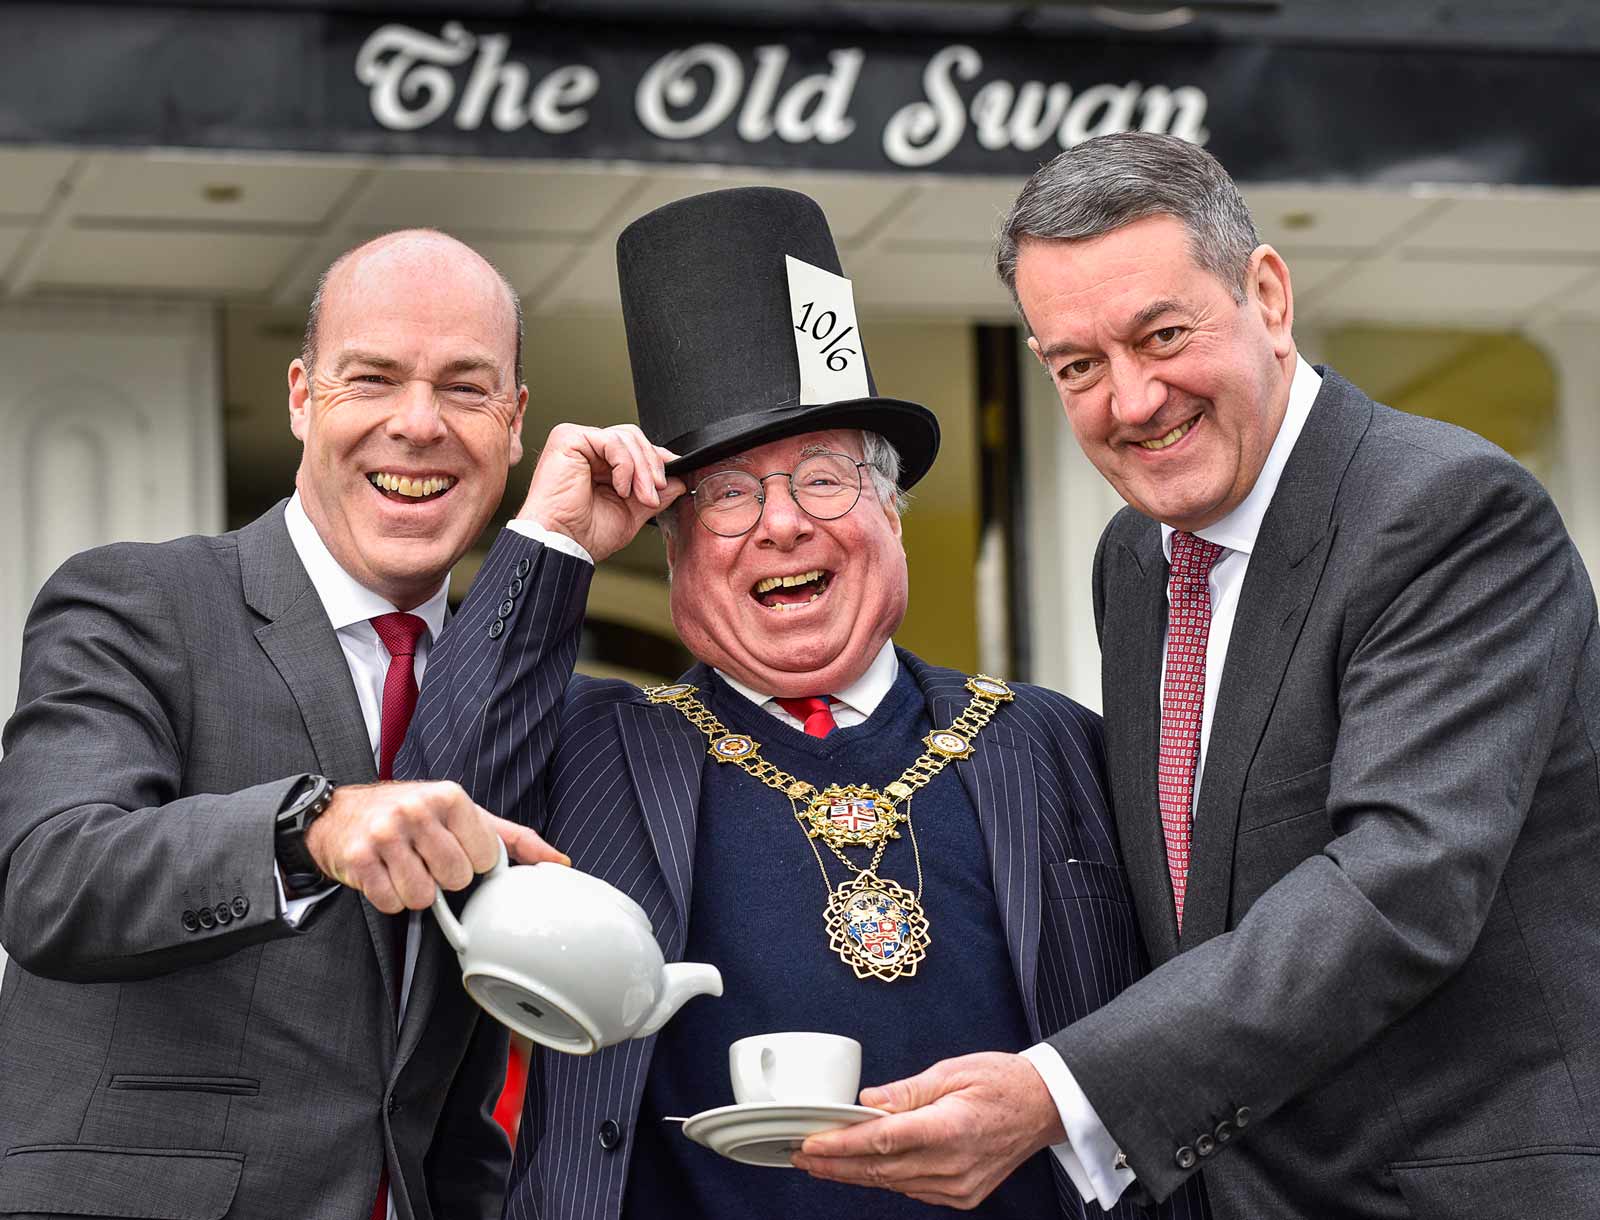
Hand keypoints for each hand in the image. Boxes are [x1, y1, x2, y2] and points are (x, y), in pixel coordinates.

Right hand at [305, 780, 568, 912]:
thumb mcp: (465, 816)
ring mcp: (385, 833)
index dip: (472, 862)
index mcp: (450, 797)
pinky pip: (391, 903)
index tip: (456, 849)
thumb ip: (514, 839)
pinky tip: (385, 875)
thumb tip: (559, 861)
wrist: (341, 814)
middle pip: (456, 879)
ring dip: (416, 891)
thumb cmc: (413, 815)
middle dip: (444, 878)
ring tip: (406, 867)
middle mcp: (416, 810)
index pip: (485, 857)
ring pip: (423, 896)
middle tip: (427, 859)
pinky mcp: (359, 859)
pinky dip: (390, 898)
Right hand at [519, 423, 683, 562]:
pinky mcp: (569, 438)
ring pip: (627, 438)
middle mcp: (588, 449)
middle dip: (652, 467)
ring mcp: (578, 441)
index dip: (657, 460)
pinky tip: (620, 488)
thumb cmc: (584, 534)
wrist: (563, 545)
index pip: (635, 447)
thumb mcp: (631, 512)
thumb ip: (653, 494)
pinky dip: (624, 465)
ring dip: (641, 469)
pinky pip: (612, 440)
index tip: (674, 476)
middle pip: (634, 438)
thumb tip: (678, 481)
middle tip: (654, 494)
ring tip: (640, 496)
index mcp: (599, 464)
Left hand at [791, 1052, 1066, 1209]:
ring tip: (822, 1161)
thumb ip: (906, 1091)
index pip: (882, 1141)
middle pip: (880, 1169)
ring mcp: (957, 1186)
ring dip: (855, 1173)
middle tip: (801, 1154)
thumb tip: (866, 1103)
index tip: (811, 1142)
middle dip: (835, 1163)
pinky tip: (863, 1167)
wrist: (1044, 1108)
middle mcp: (952, 1164)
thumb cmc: (1002, 1081)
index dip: (841, 1144)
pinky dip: (885, 1178)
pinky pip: (912, 1188)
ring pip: (892, 1183)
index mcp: (950, 1128)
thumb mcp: (953, 1071)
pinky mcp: (961, 1195)